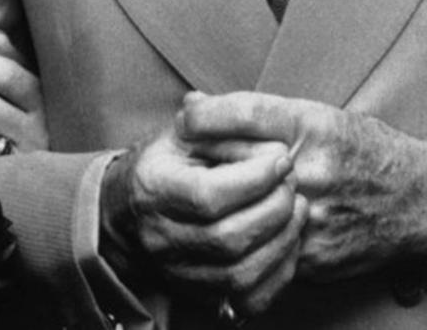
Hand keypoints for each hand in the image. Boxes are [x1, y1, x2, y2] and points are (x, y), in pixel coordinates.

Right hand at [102, 109, 305, 318]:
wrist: (130, 211)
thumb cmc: (167, 164)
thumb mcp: (187, 132)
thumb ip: (226, 129)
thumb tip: (273, 147)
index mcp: (153, 188)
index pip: (208, 196)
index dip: (254, 178)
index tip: (281, 158)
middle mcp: (160, 238)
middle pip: (228, 238)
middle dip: (275, 208)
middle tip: (292, 183)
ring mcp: (178, 272)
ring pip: (240, 273)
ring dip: (282, 240)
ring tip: (296, 209)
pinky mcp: (199, 293)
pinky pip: (247, 298)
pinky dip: (277, 272)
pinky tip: (288, 241)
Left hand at [179, 91, 426, 281]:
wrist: (419, 200)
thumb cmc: (368, 152)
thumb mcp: (322, 117)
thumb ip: (261, 116)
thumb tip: (195, 107)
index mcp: (314, 126)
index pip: (242, 112)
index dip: (204, 117)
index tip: (185, 121)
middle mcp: (310, 168)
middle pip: (232, 163)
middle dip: (203, 164)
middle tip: (185, 164)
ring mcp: (310, 215)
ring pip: (240, 213)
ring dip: (218, 209)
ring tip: (208, 202)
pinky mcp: (310, 253)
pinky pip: (261, 249)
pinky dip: (245, 240)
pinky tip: (236, 230)